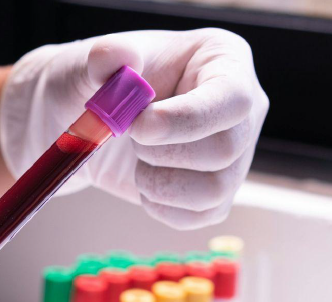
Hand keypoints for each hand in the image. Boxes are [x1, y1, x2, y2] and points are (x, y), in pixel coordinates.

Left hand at [0, 28, 268, 228]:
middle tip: (130, 138)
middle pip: (225, 149)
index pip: (231, 99)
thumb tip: (113, 56)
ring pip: (215, 190)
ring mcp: (234, 153)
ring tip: (136, 160)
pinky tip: (142, 181)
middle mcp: (241, 108)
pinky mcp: (216, 191)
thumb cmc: (98, 84)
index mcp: (223, 60)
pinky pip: (201, 215)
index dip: (186, 120)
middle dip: (163, 153)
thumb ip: (103, 58)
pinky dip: (161, 207)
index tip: (139, 127)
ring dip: (160, 184)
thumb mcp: (92, 63)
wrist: (90, 122)